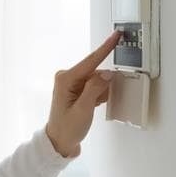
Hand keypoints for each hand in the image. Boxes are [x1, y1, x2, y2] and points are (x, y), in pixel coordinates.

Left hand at [45, 30, 121, 157]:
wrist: (59, 141)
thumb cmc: (67, 128)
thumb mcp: (84, 110)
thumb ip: (95, 89)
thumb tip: (106, 74)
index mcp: (65, 79)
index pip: (91, 60)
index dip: (106, 47)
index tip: (116, 35)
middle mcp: (67, 77)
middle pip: (96, 72)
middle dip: (103, 85)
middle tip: (96, 102)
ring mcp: (72, 83)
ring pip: (97, 80)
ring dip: (101, 92)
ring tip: (92, 107)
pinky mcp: (77, 89)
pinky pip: (95, 86)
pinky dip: (99, 95)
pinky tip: (93, 106)